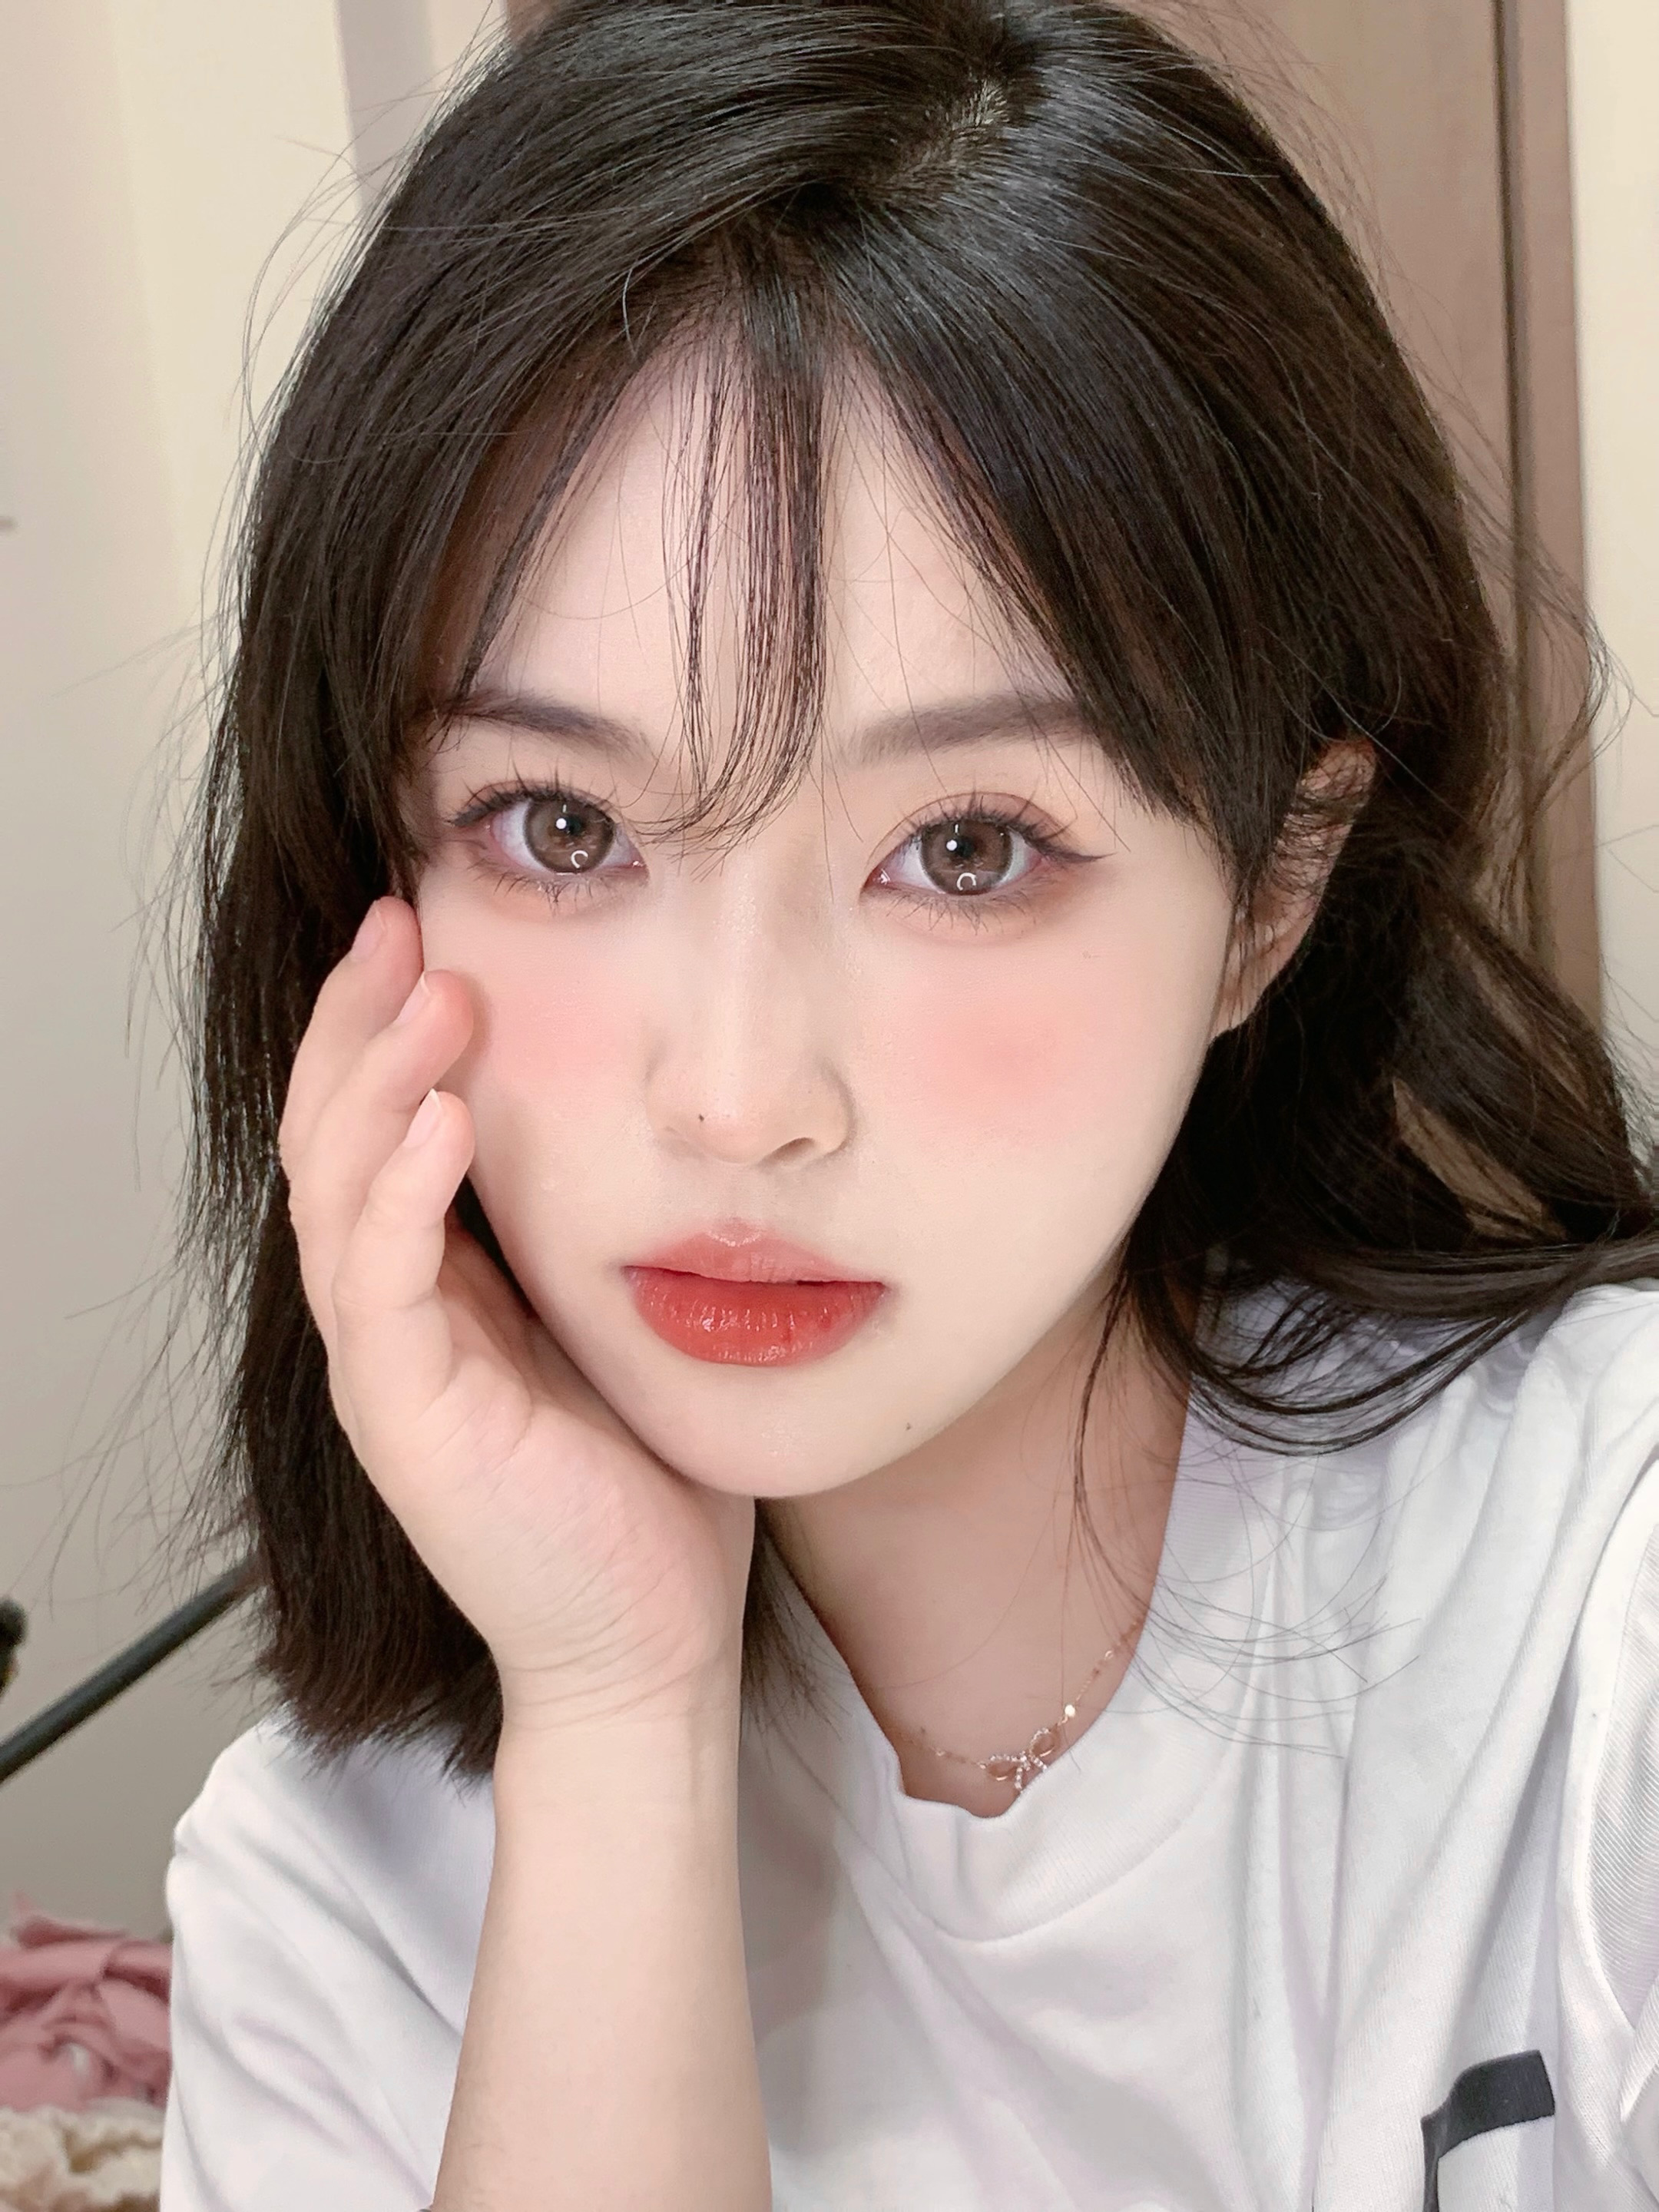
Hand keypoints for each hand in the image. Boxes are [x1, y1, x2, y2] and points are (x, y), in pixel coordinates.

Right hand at [277, 896, 755, 1730]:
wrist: (648, 1641)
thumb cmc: (646, 1486)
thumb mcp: (615, 1317)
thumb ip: (592, 1226)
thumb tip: (638, 1115)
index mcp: (436, 1285)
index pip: (379, 1127)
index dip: (388, 1026)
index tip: (434, 929)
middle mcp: (389, 1314)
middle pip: (332, 1136)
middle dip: (359, 1022)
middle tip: (401, 919)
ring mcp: (384, 1367)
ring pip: (338, 1191)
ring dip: (378, 1080)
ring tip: (431, 989)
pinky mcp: (406, 1419)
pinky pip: (381, 1285)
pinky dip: (401, 1192)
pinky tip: (443, 1118)